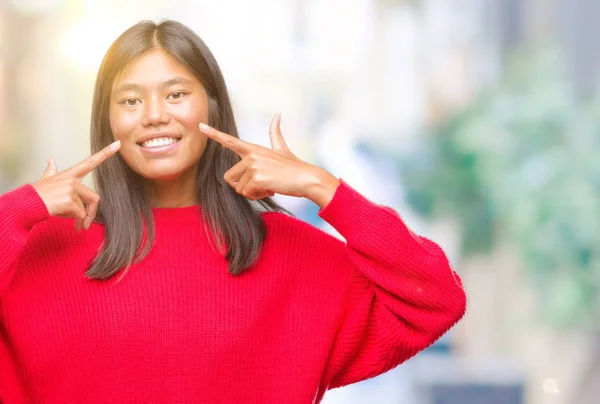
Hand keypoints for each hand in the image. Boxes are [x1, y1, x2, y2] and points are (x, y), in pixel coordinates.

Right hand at [32, 140, 121, 231]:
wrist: (27, 204)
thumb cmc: (37, 194)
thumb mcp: (45, 180)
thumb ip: (51, 170)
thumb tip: (50, 160)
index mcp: (69, 174)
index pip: (90, 162)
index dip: (105, 153)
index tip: (118, 144)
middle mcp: (71, 179)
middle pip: (94, 197)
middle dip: (91, 213)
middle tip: (85, 225)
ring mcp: (70, 189)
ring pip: (84, 209)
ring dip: (79, 219)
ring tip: (71, 223)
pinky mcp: (69, 200)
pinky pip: (79, 214)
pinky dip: (75, 221)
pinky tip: (65, 219)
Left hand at [199, 114, 335, 202]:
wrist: (307, 178)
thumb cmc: (294, 167)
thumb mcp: (282, 148)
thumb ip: (275, 133)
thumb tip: (277, 115)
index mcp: (254, 149)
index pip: (230, 141)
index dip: (213, 134)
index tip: (200, 126)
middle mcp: (251, 155)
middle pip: (230, 177)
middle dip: (242, 186)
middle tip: (260, 185)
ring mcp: (254, 165)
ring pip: (239, 188)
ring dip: (252, 192)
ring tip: (268, 185)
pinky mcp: (257, 178)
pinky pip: (247, 193)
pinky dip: (258, 196)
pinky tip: (271, 189)